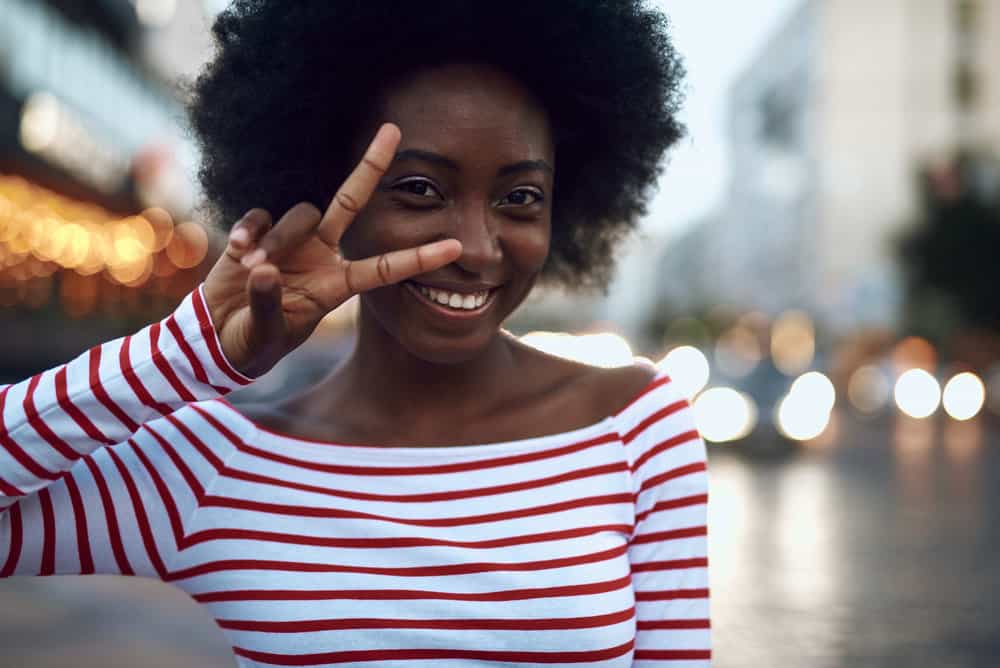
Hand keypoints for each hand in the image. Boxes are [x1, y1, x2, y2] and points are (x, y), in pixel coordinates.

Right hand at [202, 123, 461, 377]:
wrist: (218, 337)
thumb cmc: (254, 343)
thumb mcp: (265, 335)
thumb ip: (268, 304)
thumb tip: (263, 270)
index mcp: (337, 285)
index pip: (385, 268)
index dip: (418, 258)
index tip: (454, 247)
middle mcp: (321, 256)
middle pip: (350, 202)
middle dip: (370, 166)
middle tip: (392, 131)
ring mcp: (291, 242)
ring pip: (299, 215)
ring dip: (276, 240)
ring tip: (252, 269)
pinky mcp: (259, 234)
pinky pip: (261, 216)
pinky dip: (251, 231)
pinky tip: (238, 255)